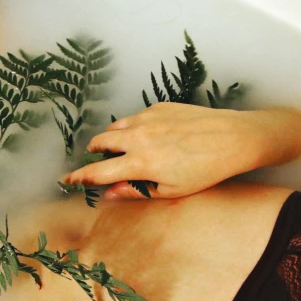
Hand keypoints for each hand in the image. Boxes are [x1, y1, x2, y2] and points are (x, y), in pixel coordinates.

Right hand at [64, 103, 300, 198]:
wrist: (233, 137)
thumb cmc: (205, 170)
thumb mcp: (171, 190)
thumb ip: (136, 191)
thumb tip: (110, 194)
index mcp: (140, 162)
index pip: (98, 172)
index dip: (79, 177)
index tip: (67, 180)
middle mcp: (138, 137)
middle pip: (100, 143)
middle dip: (95, 153)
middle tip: (101, 162)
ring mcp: (147, 118)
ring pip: (115, 127)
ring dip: (112, 139)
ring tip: (124, 149)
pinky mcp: (158, 106)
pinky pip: (135, 117)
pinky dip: (133, 127)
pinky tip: (151, 137)